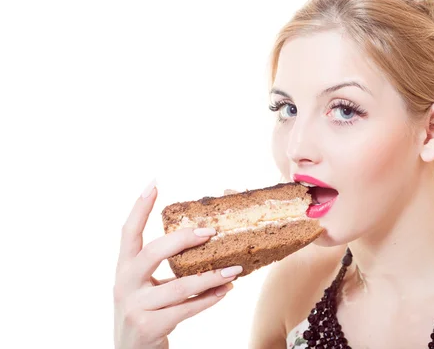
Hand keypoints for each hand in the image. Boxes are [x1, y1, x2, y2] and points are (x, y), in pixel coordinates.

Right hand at [113, 180, 242, 348]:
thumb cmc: (146, 311)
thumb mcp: (145, 286)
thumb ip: (162, 266)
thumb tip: (205, 239)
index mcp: (124, 268)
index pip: (128, 232)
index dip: (139, 207)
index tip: (154, 182)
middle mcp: (124, 284)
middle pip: (154, 252)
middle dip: (184, 239)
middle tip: (211, 232)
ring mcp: (135, 307)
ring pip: (179, 286)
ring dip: (211, 276)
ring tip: (235, 268)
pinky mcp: (149, 327)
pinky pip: (186, 309)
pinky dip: (209, 299)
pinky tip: (225, 290)